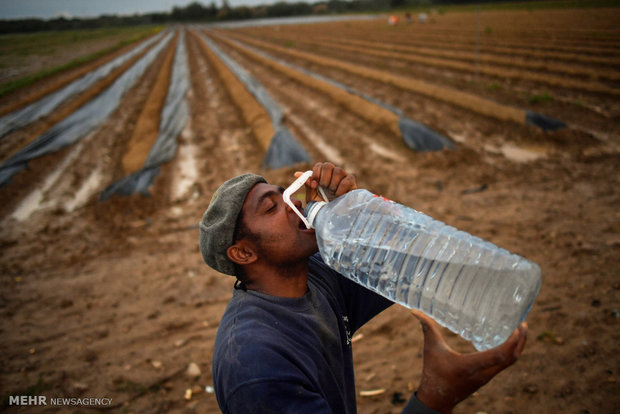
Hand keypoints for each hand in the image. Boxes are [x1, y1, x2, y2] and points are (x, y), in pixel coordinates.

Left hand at [295, 162, 356, 202]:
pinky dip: (341, 188)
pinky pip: (347, 179)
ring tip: (332, 194)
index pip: (319, 165)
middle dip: (324, 178)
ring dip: (332, 184)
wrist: (334, 217)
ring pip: (338, 171)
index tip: (314, 185)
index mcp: (323, 175)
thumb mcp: (312, 197)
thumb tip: (297, 174)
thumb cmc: (323, 206)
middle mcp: (333, 174)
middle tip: (324, 188)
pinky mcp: (352, 183)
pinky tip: (338, 196)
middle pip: (328, 165)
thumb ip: (308, 185)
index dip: (316, 174)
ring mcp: (343, 177)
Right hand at [411, 310, 527, 413]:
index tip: (518, 327)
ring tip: (519, 331)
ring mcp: (486, 376)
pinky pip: (503, 365)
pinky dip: (509, 353)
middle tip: (523, 324)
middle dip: (521, 341)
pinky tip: (506, 342)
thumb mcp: (430, 349)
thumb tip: (416, 312)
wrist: (436, 400)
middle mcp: (484, 372)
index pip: (500, 354)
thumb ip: (427, 328)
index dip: (513, 341)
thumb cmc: (434, 373)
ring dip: (517, 347)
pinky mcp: (485, 378)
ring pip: (509, 363)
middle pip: (512, 358)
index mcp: (472, 365)